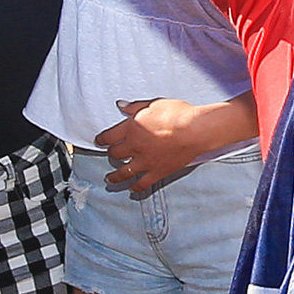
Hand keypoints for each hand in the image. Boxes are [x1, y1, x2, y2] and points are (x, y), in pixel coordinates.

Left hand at [96, 96, 247, 196]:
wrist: (193, 130)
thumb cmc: (177, 114)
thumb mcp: (154, 104)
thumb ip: (135, 107)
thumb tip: (121, 106)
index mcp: (131, 128)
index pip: (109, 136)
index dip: (102, 139)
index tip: (100, 141)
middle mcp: (134, 146)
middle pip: (115, 154)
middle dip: (111, 155)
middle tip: (110, 156)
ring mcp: (145, 161)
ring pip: (124, 172)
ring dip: (115, 176)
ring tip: (110, 179)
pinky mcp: (158, 172)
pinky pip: (143, 183)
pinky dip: (136, 187)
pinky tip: (132, 189)